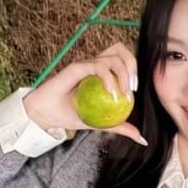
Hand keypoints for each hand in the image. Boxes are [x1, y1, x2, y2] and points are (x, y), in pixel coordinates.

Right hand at [22, 42, 147, 146]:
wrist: (45, 117)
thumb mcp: (101, 123)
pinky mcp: (77, 67)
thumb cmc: (69, 116)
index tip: (132, 92)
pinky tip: (111, 93)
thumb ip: (120, 127)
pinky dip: (108, 78)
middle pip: (120, 50)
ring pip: (112, 56)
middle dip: (132, 65)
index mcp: (101, 72)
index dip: (133, 70)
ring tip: (122, 93)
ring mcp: (86, 64)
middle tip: (131, 88)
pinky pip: (98, 66)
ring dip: (123, 73)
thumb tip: (142, 138)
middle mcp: (94, 64)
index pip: (122, 59)